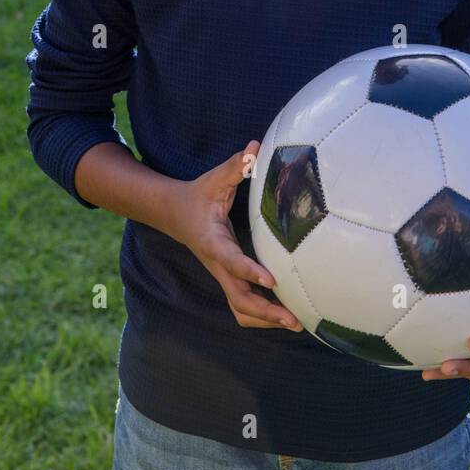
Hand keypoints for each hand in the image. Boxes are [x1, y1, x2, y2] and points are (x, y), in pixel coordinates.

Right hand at [167, 139, 302, 332]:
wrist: (174, 214)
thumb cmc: (198, 196)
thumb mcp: (214, 179)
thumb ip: (235, 166)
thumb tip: (255, 146)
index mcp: (213, 242)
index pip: (231, 261)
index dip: (250, 271)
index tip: (272, 281)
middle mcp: (217, 264)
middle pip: (239, 299)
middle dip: (266, 311)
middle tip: (294, 318)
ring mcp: (222, 275)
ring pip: (240, 308)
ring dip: (265, 319)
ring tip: (295, 323)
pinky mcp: (227, 278)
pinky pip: (242, 305)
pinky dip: (261, 314)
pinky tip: (284, 315)